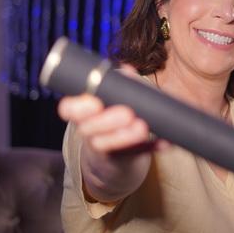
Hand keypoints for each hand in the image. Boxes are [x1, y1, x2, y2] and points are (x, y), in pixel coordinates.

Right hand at [58, 74, 164, 202]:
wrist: (115, 159)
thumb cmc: (114, 116)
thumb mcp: (113, 98)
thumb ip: (121, 83)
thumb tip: (127, 71)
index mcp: (83, 112)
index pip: (68, 109)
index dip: (78, 107)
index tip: (95, 103)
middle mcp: (88, 132)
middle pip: (88, 128)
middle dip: (107, 120)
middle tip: (127, 113)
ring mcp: (103, 148)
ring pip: (108, 145)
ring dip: (126, 136)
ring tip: (142, 127)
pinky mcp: (122, 161)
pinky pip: (136, 155)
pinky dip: (152, 148)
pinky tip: (164, 143)